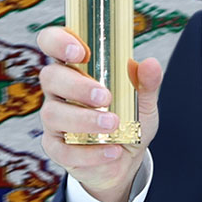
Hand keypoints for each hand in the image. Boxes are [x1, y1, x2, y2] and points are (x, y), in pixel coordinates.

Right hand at [37, 26, 162, 201]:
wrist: (125, 160)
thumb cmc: (128, 120)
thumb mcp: (143, 101)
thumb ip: (146, 82)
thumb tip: (150, 64)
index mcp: (75, 69)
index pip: (52, 43)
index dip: (58, 42)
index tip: (80, 52)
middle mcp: (59, 91)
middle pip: (51, 77)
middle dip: (77, 86)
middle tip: (105, 97)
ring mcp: (54, 120)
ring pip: (53, 114)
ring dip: (84, 119)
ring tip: (113, 125)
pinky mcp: (55, 148)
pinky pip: (64, 149)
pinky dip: (90, 152)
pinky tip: (112, 151)